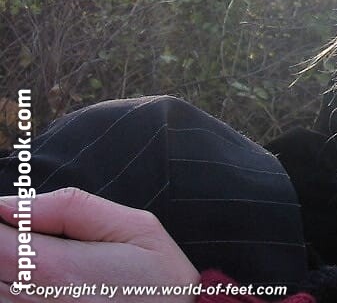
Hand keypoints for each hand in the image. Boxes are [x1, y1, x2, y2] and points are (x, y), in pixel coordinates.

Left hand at [0, 188, 198, 302]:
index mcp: (57, 270)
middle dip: (8, 243)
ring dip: (13, 268)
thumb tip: (10, 204)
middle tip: (45, 237)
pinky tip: (49, 283)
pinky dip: (19, 289)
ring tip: (57, 261)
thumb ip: (71, 208)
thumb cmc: (163, 283)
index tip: (20, 216)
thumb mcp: (138, 228)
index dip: (1, 220)